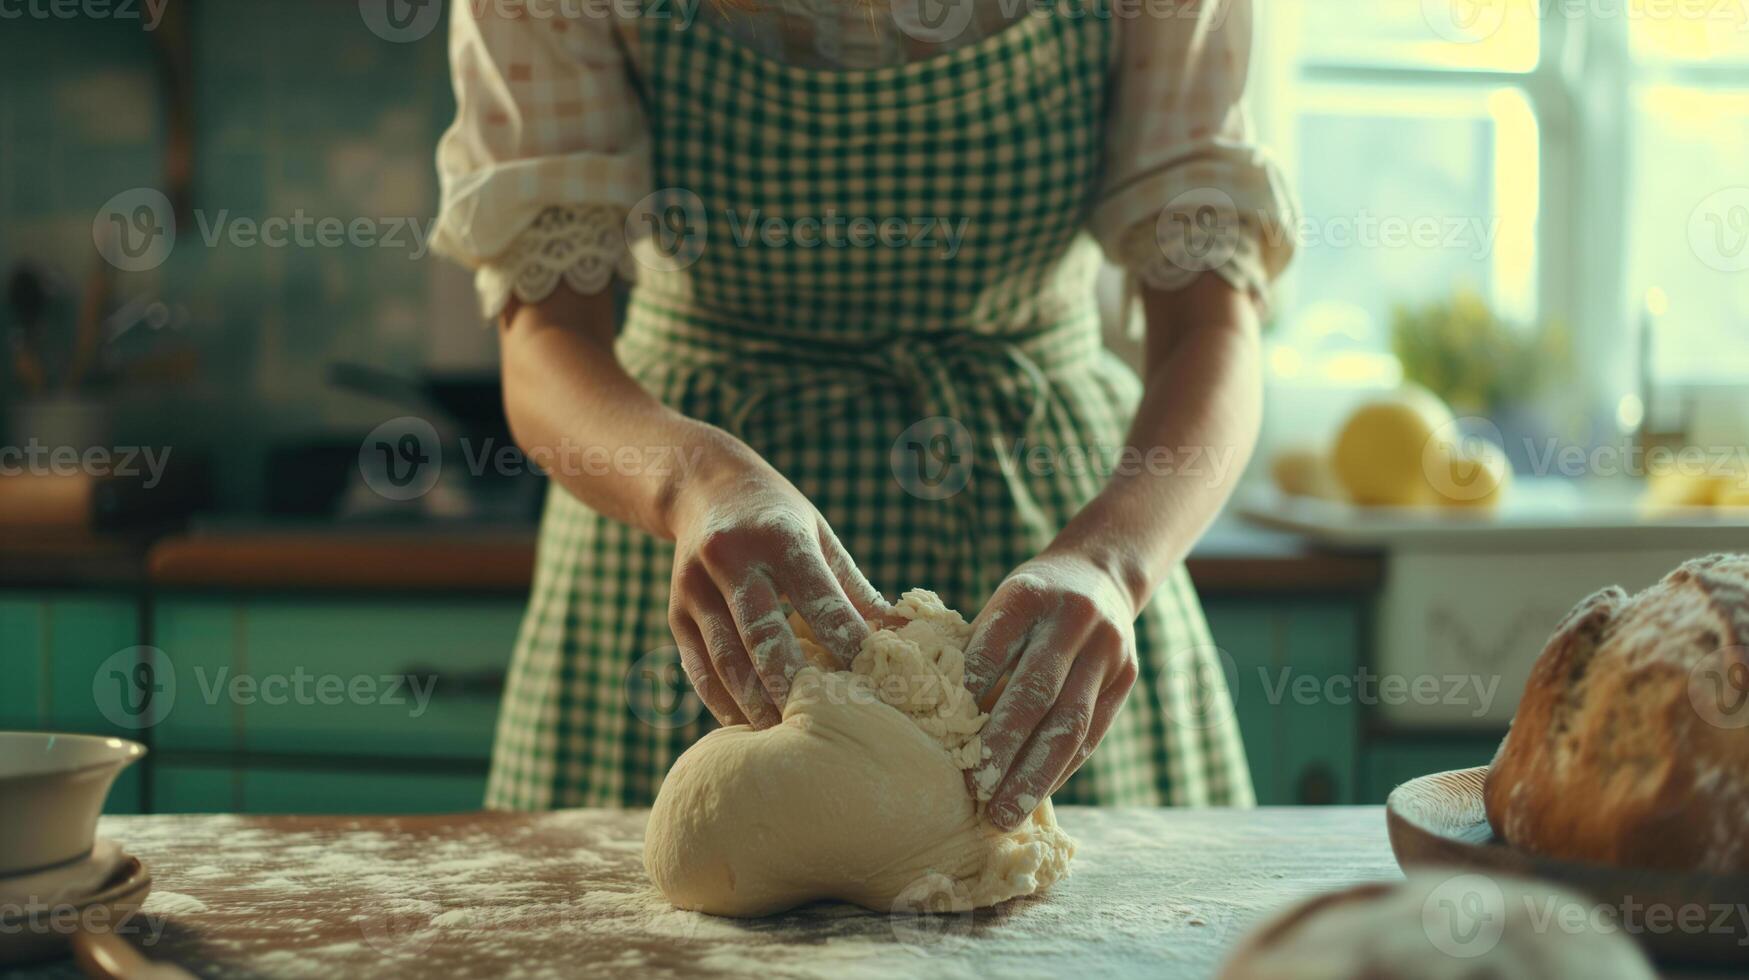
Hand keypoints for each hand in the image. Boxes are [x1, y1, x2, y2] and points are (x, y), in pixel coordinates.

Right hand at [665, 442, 888, 728]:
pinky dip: (724, 703)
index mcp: (778, 536)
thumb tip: (902, 634)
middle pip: (763, 634)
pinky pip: (699, 668)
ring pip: (726, 659)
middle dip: (794, 684)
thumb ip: (854, 589)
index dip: (845, 640)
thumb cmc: (778, 519)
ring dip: (757, 704)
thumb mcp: (819, 536)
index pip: (816, 596)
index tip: (873, 681)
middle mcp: (730, 559)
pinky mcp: (675, 613)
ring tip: (788, 740)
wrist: (702, 488)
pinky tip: (750, 728)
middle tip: (826, 728)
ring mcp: (695, 588)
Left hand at [963, 550, 1138, 829]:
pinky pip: (1094, 732)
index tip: (946, 739)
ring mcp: (1107, 648)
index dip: (970, 694)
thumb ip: (974, 648)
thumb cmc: (1029, 602)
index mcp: (1028, 593)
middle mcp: (1073, 618)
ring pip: (1071, 721)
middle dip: (1004, 747)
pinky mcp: (1126, 676)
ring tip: (1006, 812)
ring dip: (1036, 773)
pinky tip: (1037, 795)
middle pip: (1036, 691)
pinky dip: (1063, 768)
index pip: (994, 648)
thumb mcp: (1001, 603)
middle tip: (975, 792)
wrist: (1100, 574)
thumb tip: (929, 716)